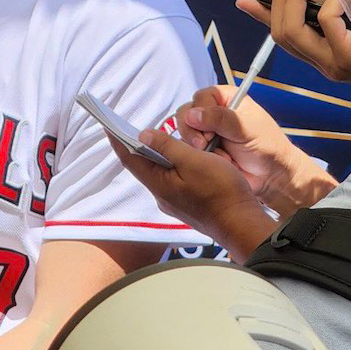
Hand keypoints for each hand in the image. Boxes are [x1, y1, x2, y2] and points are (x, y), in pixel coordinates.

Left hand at [109, 129, 274, 261]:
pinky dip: (171, 166)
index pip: (130, 159)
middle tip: (127, 126)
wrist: (243, 224)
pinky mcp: (187, 205)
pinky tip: (179, 157)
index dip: (118, 140)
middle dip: (135, 146)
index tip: (107, 124)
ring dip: (155, 156)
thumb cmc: (222, 191)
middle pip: (143, 166)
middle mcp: (162, 196)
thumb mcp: (194, 161)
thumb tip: (143, 136)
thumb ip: (168, 147)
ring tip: (154, 138)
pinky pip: (172, 181)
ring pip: (159, 174)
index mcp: (159, 185)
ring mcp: (174, 203)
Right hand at [174, 86, 336, 217]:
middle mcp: (213, 110)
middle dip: (193, 132)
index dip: (200, 114)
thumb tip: (191, 115)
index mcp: (226, 98)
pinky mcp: (203, 147)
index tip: (209, 132)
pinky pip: (189, 148)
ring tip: (218, 154)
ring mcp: (206, 130)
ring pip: (185, 131)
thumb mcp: (246, 128)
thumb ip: (220, 119)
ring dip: (198, 146)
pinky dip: (200, 156)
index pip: (200, 97)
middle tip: (205, 145)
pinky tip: (218, 160)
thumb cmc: (267, 146)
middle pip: (186, 113)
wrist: (272, 176)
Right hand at [237, 0, 350, 91]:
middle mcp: (321, 65)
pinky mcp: (345, 59)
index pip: (280, 37)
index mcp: (322, 59)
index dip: (260, 17)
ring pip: (290, 31)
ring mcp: (331, 65)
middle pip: (279, 33)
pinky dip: (329, 3)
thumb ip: (338, 18)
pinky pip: (324, 23)